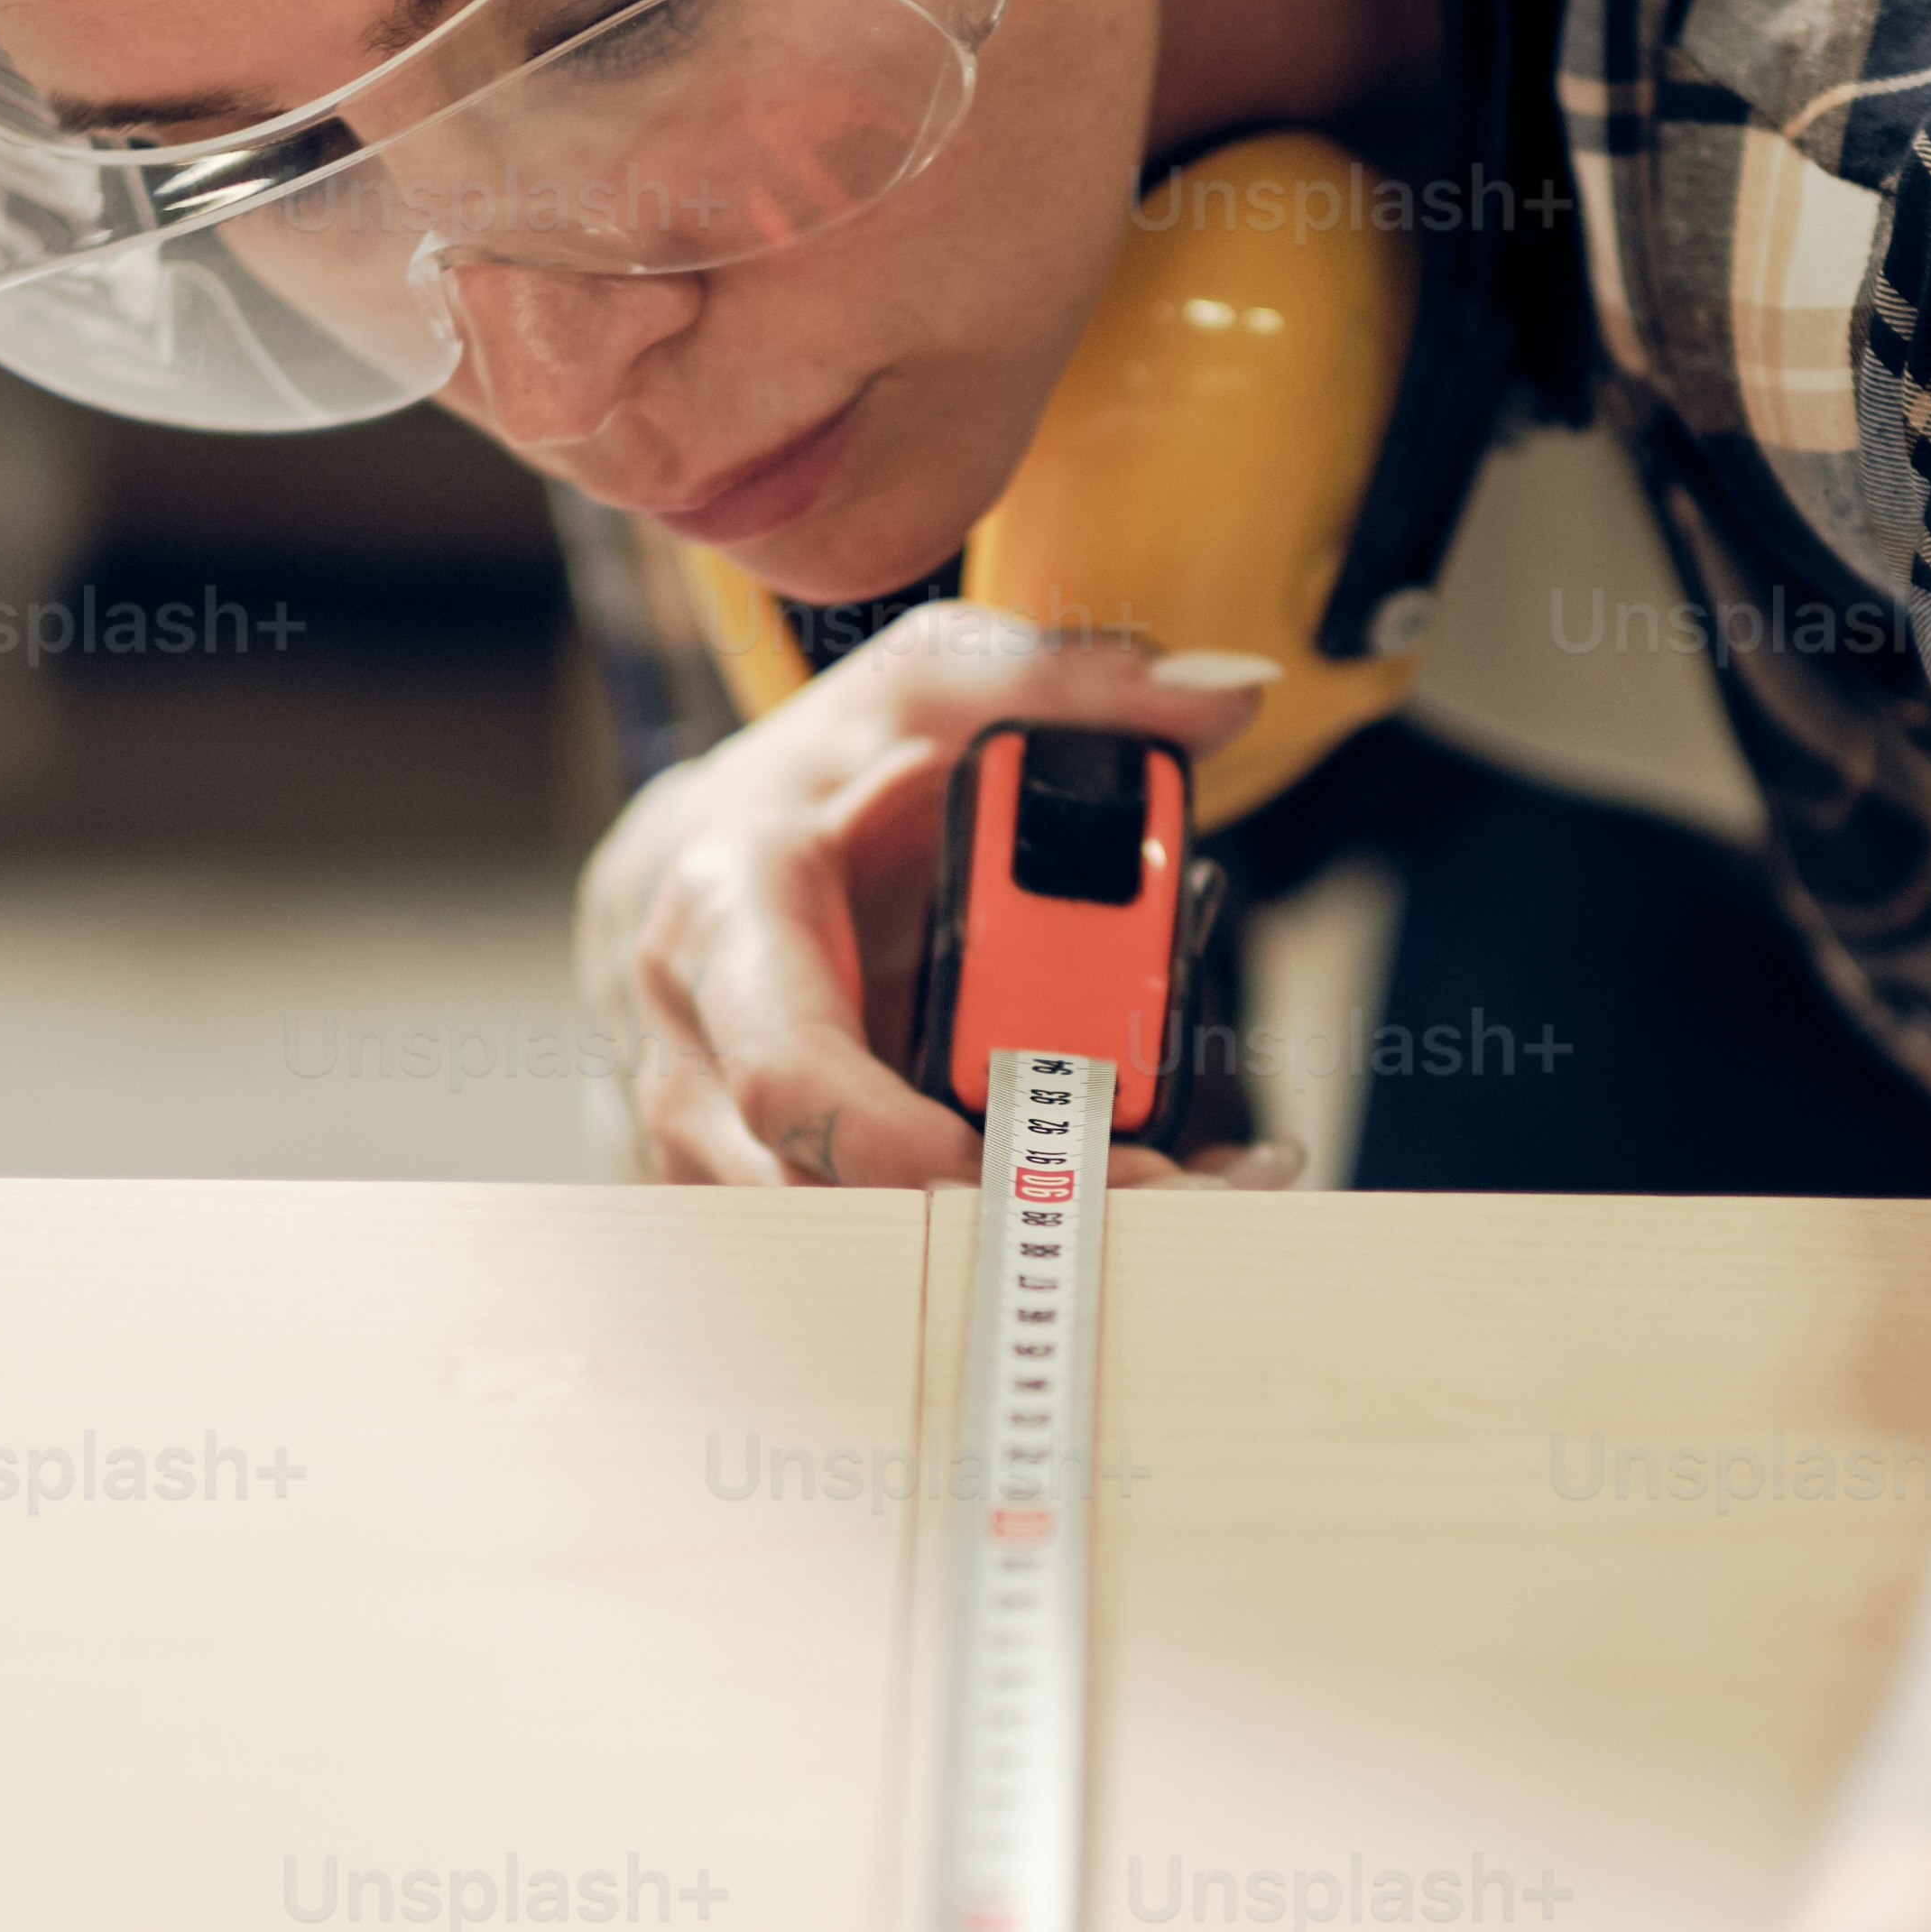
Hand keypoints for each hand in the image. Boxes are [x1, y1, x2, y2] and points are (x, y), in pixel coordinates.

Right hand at [576, 604, 1296, 1187]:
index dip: (907, 1143)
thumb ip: (1071, 682)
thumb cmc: (825, 778)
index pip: (791, 1075)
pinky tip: (1143, 1200)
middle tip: (1187, 1195)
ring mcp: (730, 1148)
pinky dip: (1017, 1239)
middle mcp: (702, 1061)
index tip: (1049, 1159)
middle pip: (844, 1196)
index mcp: (727, 928)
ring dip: (1035, 1238)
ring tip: (1198, 1195)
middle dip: (1016, 1215)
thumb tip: (1228, 697)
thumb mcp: (933, 686)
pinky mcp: (785, 1196)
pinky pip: (893, 1249)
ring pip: (873, 1246)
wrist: (720, 854)